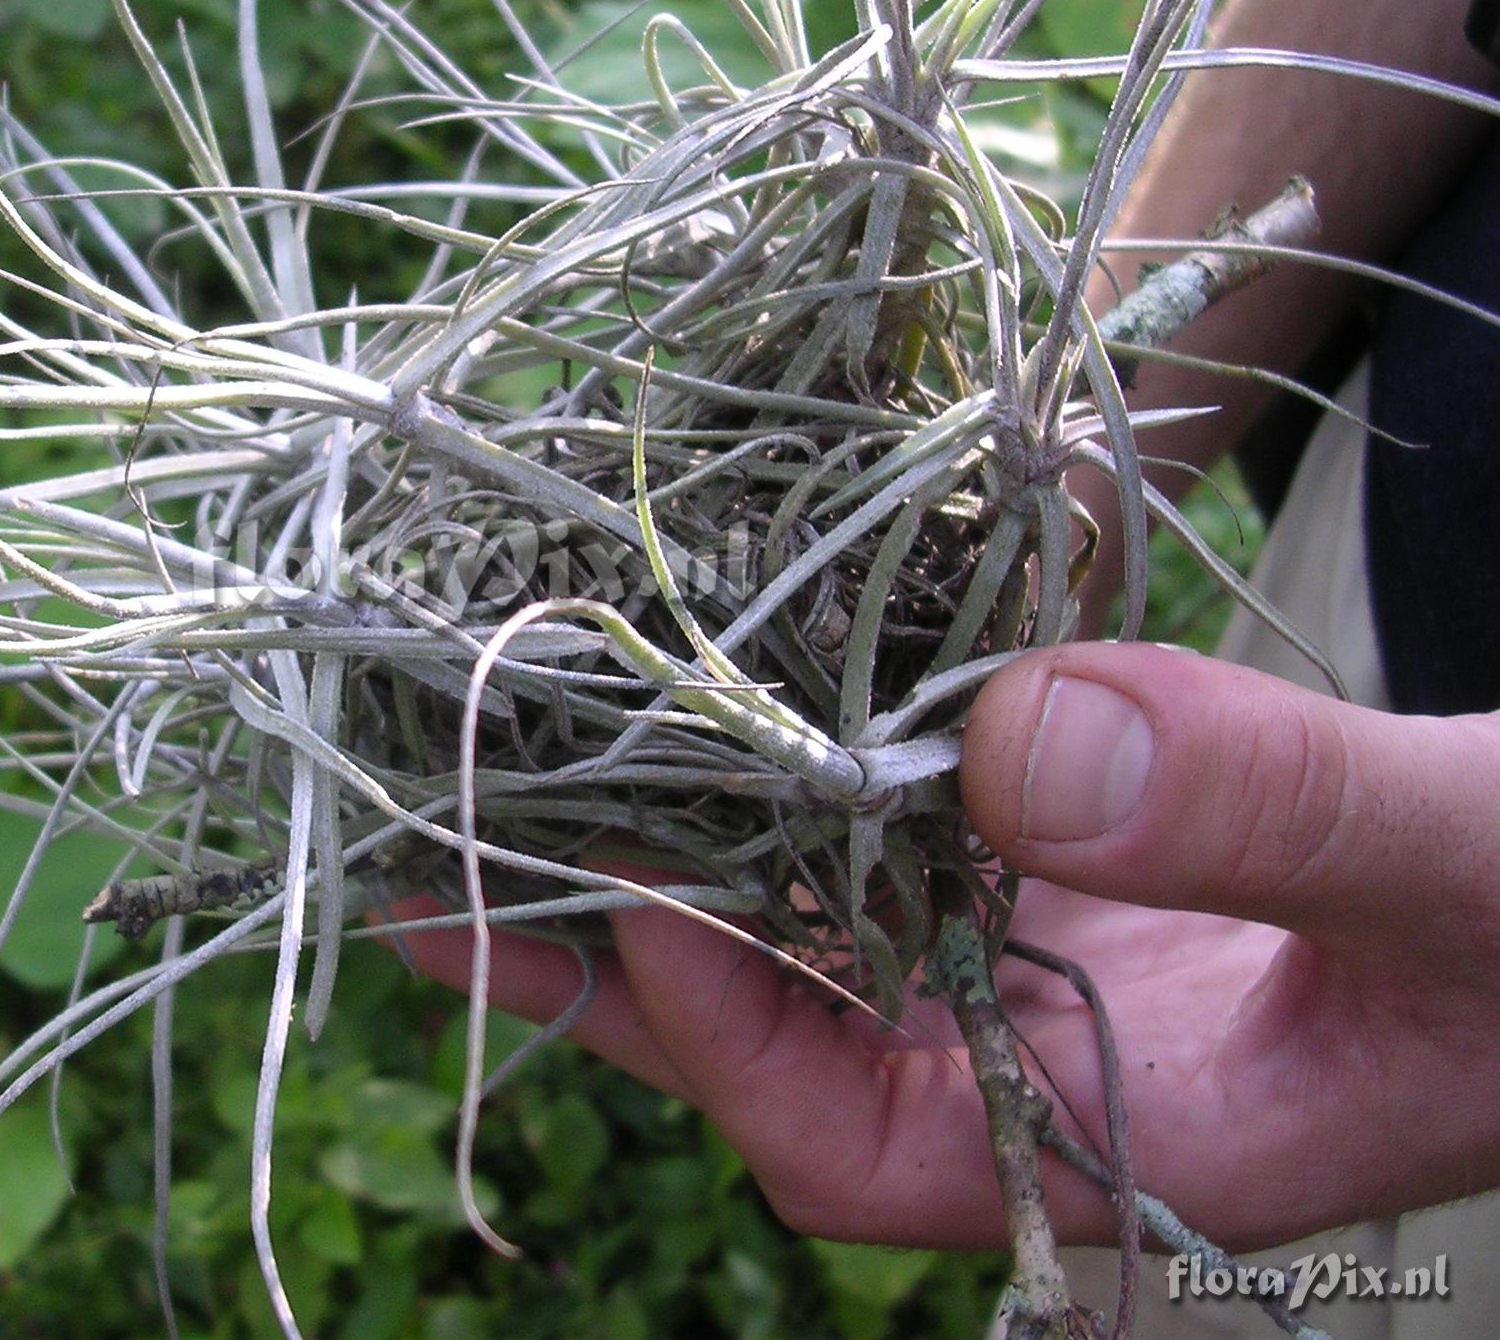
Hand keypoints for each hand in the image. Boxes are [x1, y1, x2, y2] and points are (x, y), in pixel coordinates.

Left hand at [403, 643, 1499, 1249]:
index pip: (854, 1143)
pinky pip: (885, 822)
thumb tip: (1022, 742)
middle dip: (602, 960)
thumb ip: (1271, 815)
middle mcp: (1049, 1062)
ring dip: (662, 844)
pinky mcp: (1056, 863)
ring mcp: (1041, 961)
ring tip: (492, 766)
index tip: (642, 890)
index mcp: (1134, 1144)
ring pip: (808, 921)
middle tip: (428, 867)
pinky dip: (795, 756)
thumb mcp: (1467, 864)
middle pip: (773, 1035)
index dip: (724, 1033)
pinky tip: (703, 680)